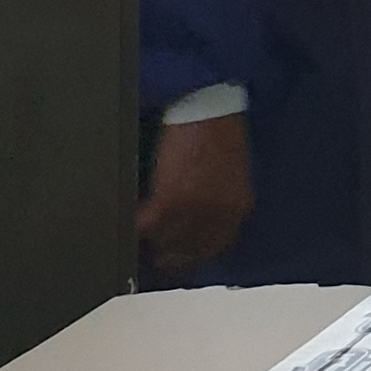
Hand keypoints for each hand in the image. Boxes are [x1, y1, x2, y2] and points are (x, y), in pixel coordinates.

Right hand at [138, 115, 253, 279]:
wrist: (209, 111)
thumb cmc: (222, 138)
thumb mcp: (233, 178)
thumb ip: (220, 207)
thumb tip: (196, 230)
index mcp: (237, 211)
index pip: (212, 250)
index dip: (192, 257)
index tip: (178, 260)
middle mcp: (217, 216)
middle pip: (186, 252)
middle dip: (169, 255)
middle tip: (154, 252)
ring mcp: (192, 211)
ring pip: (163, 242)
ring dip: (151, 239)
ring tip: (143, 232)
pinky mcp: (168, 201)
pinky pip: (146, 227)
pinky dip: (137, 224)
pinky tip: (133, 218)